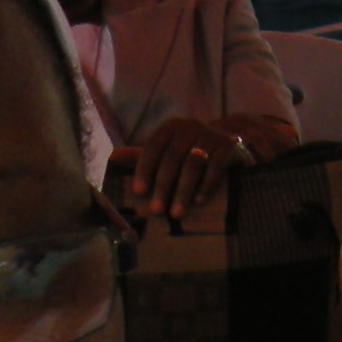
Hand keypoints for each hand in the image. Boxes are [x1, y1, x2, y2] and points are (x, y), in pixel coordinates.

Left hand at [109, 115, 247, 227]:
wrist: (229, 142)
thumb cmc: (189, 152)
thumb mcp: (168, 150)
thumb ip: (146, 157)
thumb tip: (113, 159)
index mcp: (170, 128)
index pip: (153, 147)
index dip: (144, 169)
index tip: (138, 193)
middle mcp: (189, 127)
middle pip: (173, 157)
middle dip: (163, 186)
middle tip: (156, 211)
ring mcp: (210, 135)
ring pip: (194, 163)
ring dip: (183, 190)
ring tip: (176, 214)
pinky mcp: (228, 147)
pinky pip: (216, 167)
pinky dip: (206, 185)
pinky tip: (198, 202)